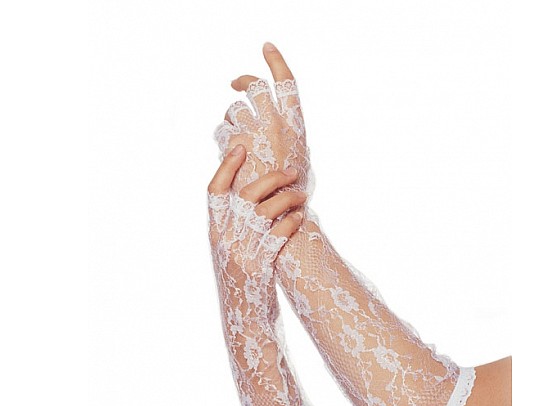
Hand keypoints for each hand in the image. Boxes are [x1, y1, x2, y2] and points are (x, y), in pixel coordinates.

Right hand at [207, 144, 306, 283]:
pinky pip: (277, 235)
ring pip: (265, 211)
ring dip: (288, 198)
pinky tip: (300, 218)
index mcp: (214, 232)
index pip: (214, 191)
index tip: (241, 149)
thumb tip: (251, 202)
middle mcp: (224, 239)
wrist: (243, 319)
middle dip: (272, 178)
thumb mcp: (229, 253)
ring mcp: (241, 252)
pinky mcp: (258, 267)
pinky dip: (291, 222)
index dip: (226, 167)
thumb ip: (234, 229)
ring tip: (303, 195)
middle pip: (246, 194)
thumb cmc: (242, 283)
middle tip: (292, 172)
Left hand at [213, 43, 312, 196]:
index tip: (266, 47)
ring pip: (234, 110)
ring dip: (232, 120)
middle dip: (243, 82)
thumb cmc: (290, 193)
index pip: (287, 83)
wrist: (275, 215)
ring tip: (237, 141)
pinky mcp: (234, 144)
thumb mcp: (300, 161)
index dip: (276, 62)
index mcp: (294, 125)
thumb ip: (289, 138)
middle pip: (255, 87)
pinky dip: (224, 141)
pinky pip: (222, 132)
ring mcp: (254, 131)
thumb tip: (280, 123)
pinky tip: (232, 157)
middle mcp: (275, 122)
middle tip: (236, 84)